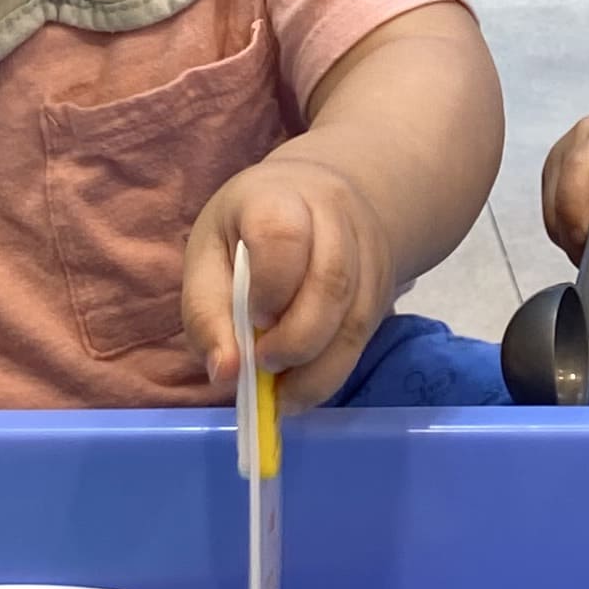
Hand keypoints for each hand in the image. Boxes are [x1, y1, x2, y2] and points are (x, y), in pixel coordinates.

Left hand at [182, 154, 397, 412]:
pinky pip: (364, 336)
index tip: (253, 319)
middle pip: (331, 280)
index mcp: (277, 195)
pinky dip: (331, 371)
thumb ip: (206, 312)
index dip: (270, 286)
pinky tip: (302, 385)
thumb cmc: (246, 231)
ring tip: (281, 392)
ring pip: (355, 316)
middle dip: (296, 339)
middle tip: (264, 364)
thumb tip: (225, 372)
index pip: (283, 235)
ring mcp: (366, 249)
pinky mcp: (382, 284)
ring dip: (316, 367)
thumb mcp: (208, 254)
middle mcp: (334, 215)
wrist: (312, 198)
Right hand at [542, 102, 588, 274]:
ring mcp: (562, 158)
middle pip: (558, 199)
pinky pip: (557, 214)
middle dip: (582, 239)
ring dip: (580, 240)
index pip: (577, 173)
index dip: (579, 216)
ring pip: (553, 213)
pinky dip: (577, 233)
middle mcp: (576, 141)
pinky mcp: (558, 176)